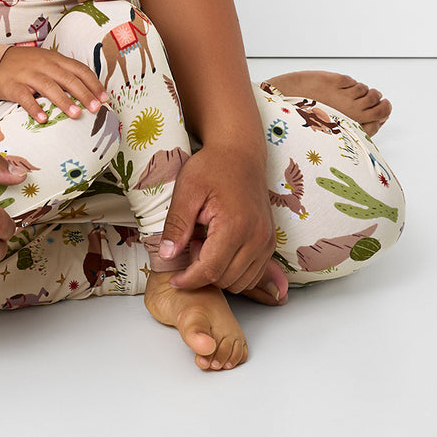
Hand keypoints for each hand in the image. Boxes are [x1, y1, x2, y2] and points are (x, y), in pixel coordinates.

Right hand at [0, 46, 107, 122]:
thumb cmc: (26, 65)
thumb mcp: (47, 62)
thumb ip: (65, 73)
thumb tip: (90, 91)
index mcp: (55, 59)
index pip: (79, 69)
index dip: (93, 84)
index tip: (104, 98)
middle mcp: (44, 65)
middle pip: (68, 79)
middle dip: (84, 94)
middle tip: (96, 109)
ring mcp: (28, 75)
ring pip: (49, 87)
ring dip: (64, 101)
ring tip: (76, 114)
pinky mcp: (13, 86)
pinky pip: (25, 98)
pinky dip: (34, 108)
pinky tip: (43, 119)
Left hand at [156, 145, 274, 295]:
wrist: (239, 154)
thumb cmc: (212, 167)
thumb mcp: (187, 191)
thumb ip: (177, 225)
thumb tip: (167, 255)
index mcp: (235, 225)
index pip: (210, 270)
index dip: (189, 281)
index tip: (174, 280)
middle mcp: (256, 238)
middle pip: (226, 280)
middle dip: (203, 274)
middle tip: (190, 246)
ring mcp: (266, 241)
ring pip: (241, 282)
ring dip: (219, 274)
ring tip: (205, 244)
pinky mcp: (269, 242)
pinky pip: (253, 273)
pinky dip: (234, 272)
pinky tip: (219, 249)